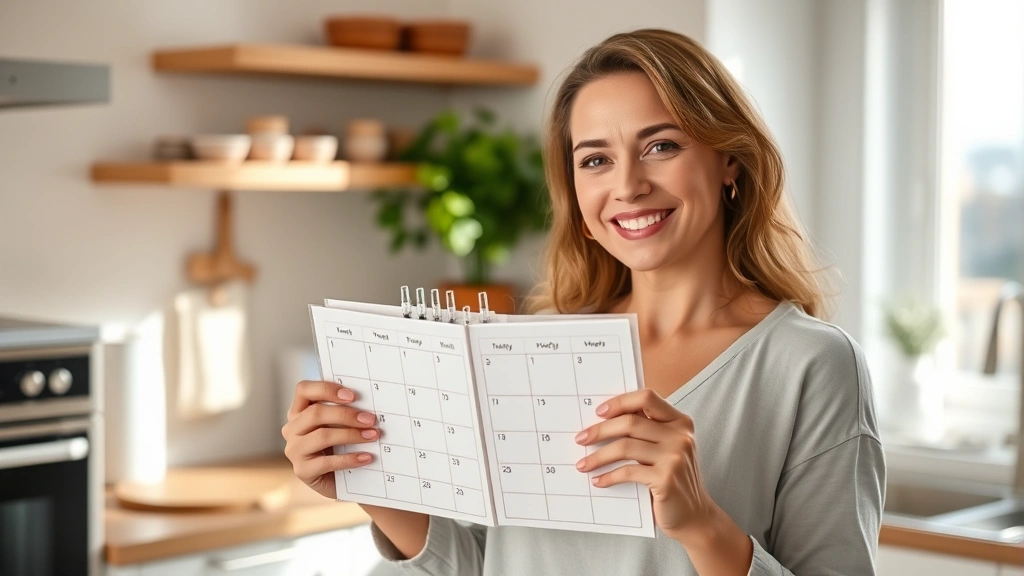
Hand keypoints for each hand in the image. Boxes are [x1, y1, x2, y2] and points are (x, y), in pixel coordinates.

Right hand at [282, 380, 379, 499]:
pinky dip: (350, 459)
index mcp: (298, 411)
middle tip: (370, 419)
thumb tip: (367, 403)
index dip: (327, 389)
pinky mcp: (302, 470)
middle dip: (346, 415)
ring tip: (372, 435)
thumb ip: (344, 411)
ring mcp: (294, 450)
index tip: (352, 396)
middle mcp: (292, 429)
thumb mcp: (339, 425)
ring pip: (322, 436)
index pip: (304, 390)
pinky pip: (327, 462)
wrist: (339, 480)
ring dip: (351, 435)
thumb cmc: (340, 446)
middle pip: (316, 413)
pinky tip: (366, 457)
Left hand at [574, 388, 713, 539]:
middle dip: (600, 430)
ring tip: (583, 464)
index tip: (598, 412)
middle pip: (631, 422)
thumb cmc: (673, 480)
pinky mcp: (666, 479)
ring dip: (598, 456)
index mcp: (680, 422)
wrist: (695, 516)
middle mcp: (680, 436)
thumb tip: (602, 422)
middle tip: (581, 439)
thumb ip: (647, 433)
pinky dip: (608, 476)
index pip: (647, 398)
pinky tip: (598, 481)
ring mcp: (675, 457)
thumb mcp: (667, 449)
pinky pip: (627, 472)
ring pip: (625, 447)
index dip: (620, 402)